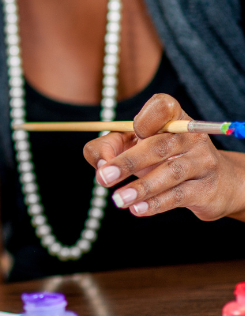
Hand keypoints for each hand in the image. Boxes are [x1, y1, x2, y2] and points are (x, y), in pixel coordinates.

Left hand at [83, 93, 244, 220]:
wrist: (214, 184)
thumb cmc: (163, 158)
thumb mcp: (134, 144)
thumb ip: (108, 146)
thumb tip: (100, 164)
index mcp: (173, 117)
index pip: (162, 107)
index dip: (146, 119)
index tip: (133, 132)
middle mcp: (190, 136)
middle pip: (158, 146)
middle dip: (128, 162)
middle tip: (103, 178)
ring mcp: (202, 162)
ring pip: (170, 173)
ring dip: (141, 187)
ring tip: (119, 199)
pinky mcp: (206, 189)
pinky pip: (179, 195)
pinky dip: (155, 203)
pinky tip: (137, 209)